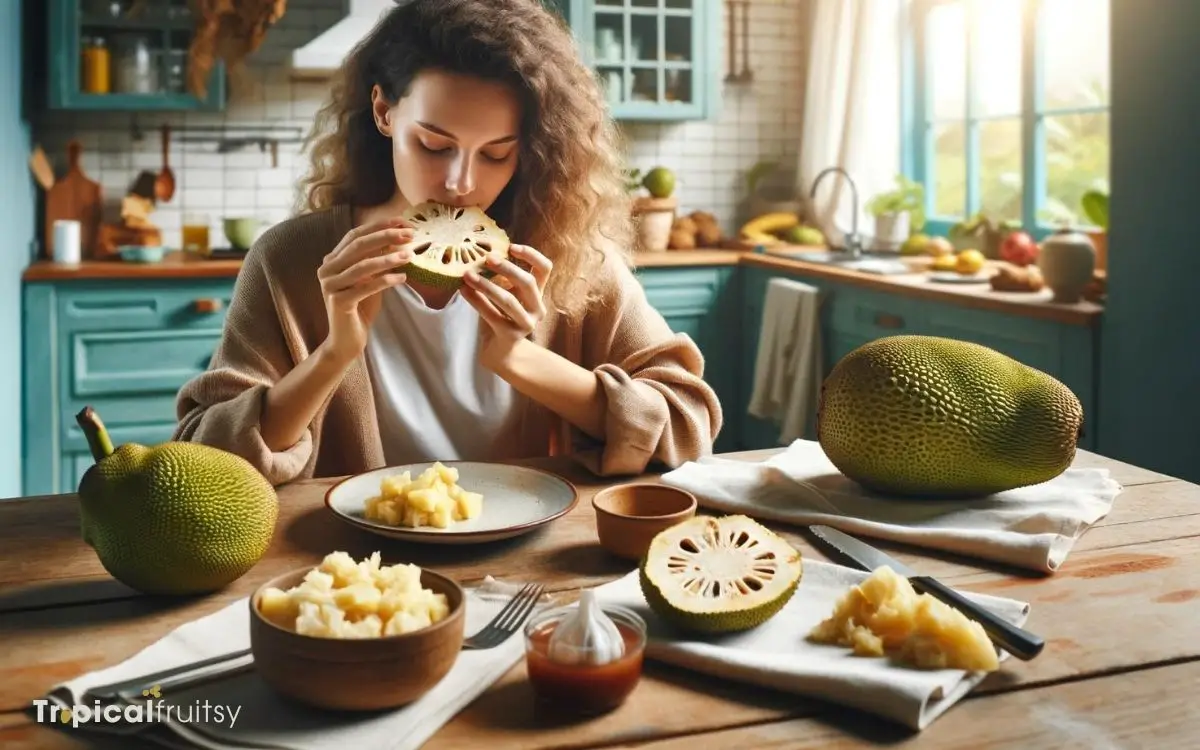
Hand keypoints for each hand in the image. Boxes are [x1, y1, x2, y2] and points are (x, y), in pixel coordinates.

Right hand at [316, 217, 412, 364]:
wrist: (346, 340)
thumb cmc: (360, 307)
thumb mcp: (371, 279)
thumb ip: (378, 260)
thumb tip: (399, 239)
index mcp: (332, 260)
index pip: (356, 235)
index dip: (379, 226)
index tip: (403, 222)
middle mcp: (326, 269)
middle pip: (359, 245)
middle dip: (386, 236)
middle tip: (410, 234)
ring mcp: (329, 285)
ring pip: (362, 265)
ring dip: (389, 258)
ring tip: (410, 254)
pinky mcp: (338, 301)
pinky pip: (365, 287)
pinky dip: (385, 280)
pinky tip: (402, 277)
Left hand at [461, 244, 552, 365]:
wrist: (501, 352)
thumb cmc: (501, 317)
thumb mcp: (505, 294)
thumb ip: (499, 278)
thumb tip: (478, 255)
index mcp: (537, 294)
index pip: (544, 268)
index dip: (531, 255)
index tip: (511, 247)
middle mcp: (537, 308)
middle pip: (528, 282)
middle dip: (507, 268)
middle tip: (487, 258)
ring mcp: (526, 323)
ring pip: (508, 300)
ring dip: (486, 285)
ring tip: (467, 275)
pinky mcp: (511, 335)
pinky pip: (491, 314)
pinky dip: (476, 300)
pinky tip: (464, 291)